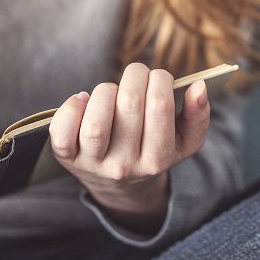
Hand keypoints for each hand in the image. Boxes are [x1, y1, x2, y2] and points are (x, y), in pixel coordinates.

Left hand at [48, 62, 210, 234]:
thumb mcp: (183, 141)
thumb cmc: (152, 149)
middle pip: (128, 105)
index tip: (158, 77)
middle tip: (136, 76)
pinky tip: (82, 99)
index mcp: (157, 160)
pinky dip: (69, 109)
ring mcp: (93, 164)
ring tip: (111, 92)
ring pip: (95, 123)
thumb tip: (199, 87)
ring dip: (104, 92)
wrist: (118, 184)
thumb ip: (198, 117)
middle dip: (134, 76)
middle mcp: (124, 167)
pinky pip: (61, 133)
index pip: (159, 105)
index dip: (159, 78)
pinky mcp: (67, 157)